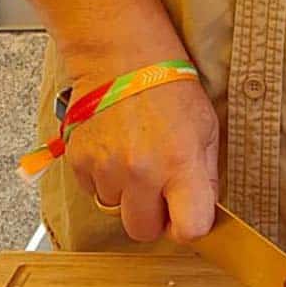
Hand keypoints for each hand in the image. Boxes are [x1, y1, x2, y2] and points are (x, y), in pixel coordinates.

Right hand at [64, 67, 218, 242]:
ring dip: (125, 194)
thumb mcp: (207, 130)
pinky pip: (92, 189)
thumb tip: (201, 213)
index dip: (187, 228)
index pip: (189, 231)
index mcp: (180, 164)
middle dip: (151, 217)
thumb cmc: (169, 88)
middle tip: (157, 190)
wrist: (121, 54)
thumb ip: (205, 177)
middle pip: (143, 232)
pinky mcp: (79, 160)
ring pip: (115, 209)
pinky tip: (115, 149)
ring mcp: (106, 167)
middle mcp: (142, 171)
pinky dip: (103, 177)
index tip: (185, 215)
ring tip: (135, 157)